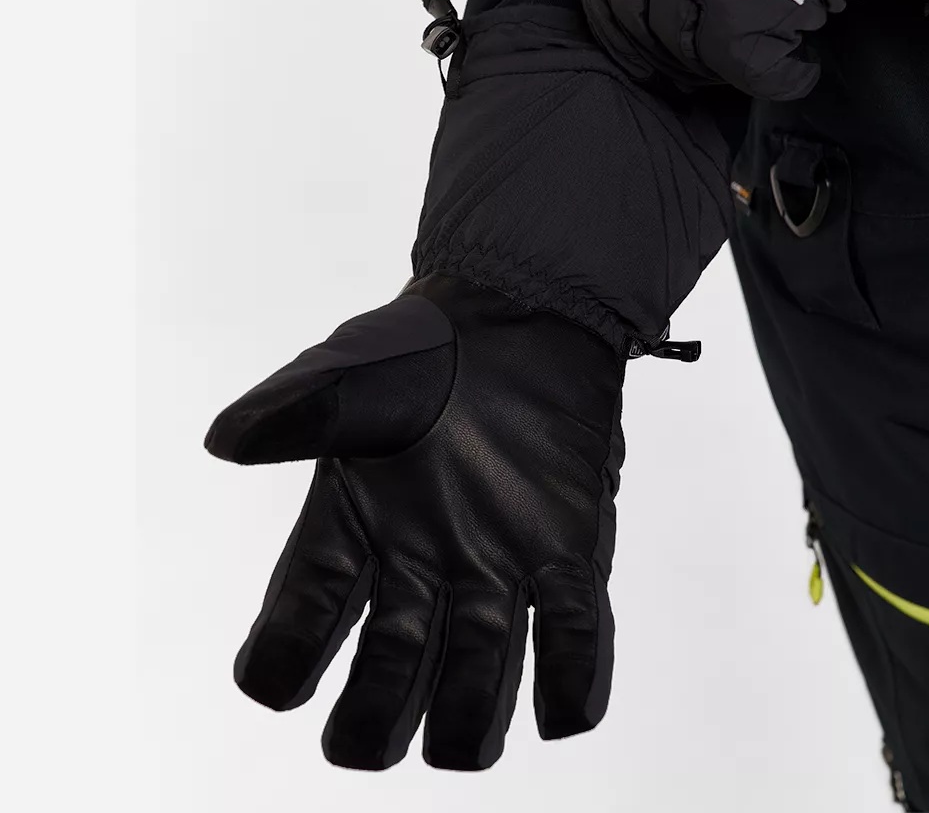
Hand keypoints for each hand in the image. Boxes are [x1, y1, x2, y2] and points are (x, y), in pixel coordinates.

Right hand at [206, 273, 623, 769]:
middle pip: (389, 669)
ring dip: (468, 724)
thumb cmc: (423, 344)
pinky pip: (571, 630)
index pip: (302, 617)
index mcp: (357, 527)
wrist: (516, 315)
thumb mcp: (347, 373)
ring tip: (462, 746)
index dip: (279, 662)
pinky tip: (564, 713)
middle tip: (366, 742)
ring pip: (479, 671)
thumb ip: (290, 410)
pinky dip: (572, 680)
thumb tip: (223, 441)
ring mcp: (496, 561)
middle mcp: (422, 561)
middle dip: (372, 723)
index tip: (274, 685)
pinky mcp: (566, 549)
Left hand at [581, 0, 920, 99]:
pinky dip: (780, 81)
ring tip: (751, 59)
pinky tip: (798, 70)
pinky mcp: (745, 7)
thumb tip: (639, 6)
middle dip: (665, 57)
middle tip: (696, 72)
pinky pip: (748, 73)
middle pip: (637, 25)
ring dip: (717, 69)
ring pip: (684, 52)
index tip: (641, 54)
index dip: (620, 31)